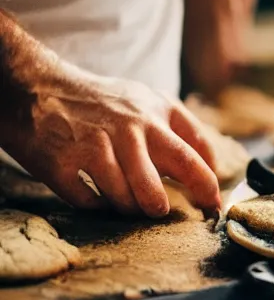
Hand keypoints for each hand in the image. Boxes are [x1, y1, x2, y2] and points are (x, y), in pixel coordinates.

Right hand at [1, 75, 220, 216]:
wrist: (36, 87)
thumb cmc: (102, 105)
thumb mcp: (146, 102)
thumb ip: (178, 130)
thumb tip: (211, 168)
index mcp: (157, 111)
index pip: (195, 153)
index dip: (208, 185)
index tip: (209, 203)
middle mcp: (131, 126)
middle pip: (168, 172)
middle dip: (174, 200)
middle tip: (163, 212)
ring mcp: (96, 143)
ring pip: (128, 197)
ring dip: (130, 208)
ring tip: (126, 204)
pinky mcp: (63, 162)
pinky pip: (89, 202)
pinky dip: (96, 207)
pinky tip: (96, 198)